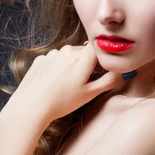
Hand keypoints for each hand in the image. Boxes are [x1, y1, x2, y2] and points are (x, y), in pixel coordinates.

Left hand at [4, 42, 125, 124]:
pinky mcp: (40, 59)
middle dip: (88, 64)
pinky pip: (54, 60)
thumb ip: (110, 81)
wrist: (31, 106)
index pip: (100, 48)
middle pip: (84, 52)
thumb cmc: (62, 101)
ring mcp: (52, 54)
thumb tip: (123, 73)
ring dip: (72, 66)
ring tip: (66, 86)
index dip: (103, 59)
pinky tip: (53, 84)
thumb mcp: (91, 94)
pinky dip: (57, 69)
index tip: (101, 71)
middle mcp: (68, 50)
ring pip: (69, 56)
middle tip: (84, 83)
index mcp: (83, 56)